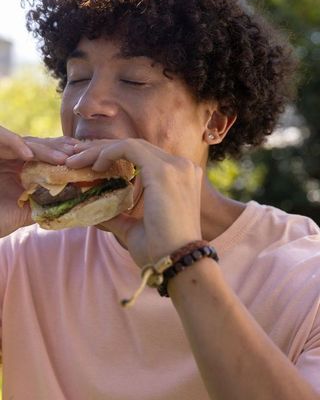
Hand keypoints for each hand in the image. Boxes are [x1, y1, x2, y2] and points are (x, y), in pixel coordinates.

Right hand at [0, 126, 77, 237]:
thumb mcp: (20, 214)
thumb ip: (42, 206)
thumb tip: (71, 205)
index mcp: (17, 168)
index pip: (42, 156)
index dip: (62, 155)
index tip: (83, 158)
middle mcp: (7, 157)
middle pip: (36, 146)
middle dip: (58, 148)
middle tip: (79, 151)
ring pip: (22, 143)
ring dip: (43, 149)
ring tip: (62, 157)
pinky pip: (0, 141)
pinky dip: (14, 146)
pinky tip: (28, 155)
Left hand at [66, 139, 202, 266]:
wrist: (177, 263)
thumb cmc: (159, 250)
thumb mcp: (134, 228)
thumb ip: (117, 215)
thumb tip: (94, 211)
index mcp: (180, 177)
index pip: (143, 155)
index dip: (115, 155)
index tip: (90, 165)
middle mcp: (181, 166)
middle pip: (136, 146)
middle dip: (102, 149)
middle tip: (76, 158)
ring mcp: (175, 166)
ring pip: (130, 145)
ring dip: (100, 150)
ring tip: (76, 162)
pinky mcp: (163, 171)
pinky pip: (129, 149)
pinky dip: (108, 153)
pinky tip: (94, 166)